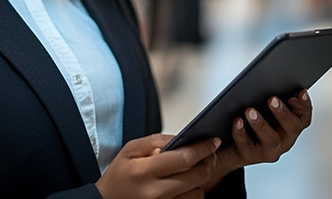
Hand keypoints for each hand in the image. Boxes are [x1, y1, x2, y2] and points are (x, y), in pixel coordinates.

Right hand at [95, 134, 220, 198]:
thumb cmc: (119, 175)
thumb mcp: (130, 149)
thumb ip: (155, 140)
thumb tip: (180, 138)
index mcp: (144, 172)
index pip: (184, 158)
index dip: (203, 148)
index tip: (212, 141)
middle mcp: (156, 192)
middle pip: (198, 176)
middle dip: (207, 162)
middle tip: (208, 153)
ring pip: (199, 192)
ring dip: (200, 179)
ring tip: (191, 170)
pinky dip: (193, 192)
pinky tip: (185, 184)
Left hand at [221, 89, 312, 169]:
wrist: (234, 149)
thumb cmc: (253, 126)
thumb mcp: (266, 113)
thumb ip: (274, 102)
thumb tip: (275, 86)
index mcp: (290, 129)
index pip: (304, 118)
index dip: (305, 106)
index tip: (301, 91)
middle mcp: (283, 141)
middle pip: (291, 128)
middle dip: (283, 113)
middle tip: (272, 98)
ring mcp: (267, 150)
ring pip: (270, 139)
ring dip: (261, 123)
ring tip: (250, 110)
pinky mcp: (249, 154)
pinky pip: (245, 144)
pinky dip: (241, 131)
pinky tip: (237, 120)